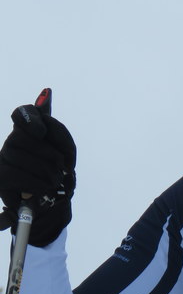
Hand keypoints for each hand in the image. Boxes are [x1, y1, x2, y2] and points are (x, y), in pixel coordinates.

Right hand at [0, 104, 75, 245]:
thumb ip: (56, 127)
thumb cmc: (59, 172)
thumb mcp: (65, 149)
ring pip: (23, 157)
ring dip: (48, 172)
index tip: (41, 132)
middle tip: (62, 167)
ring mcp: (4, 157)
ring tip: (54, 181)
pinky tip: (44, 188)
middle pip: (26, 136)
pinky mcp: (0, 176)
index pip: (23, 113)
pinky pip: (18, 175)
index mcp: (31, 131)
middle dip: (52, 154)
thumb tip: (46, 92)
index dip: (29, 118)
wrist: (53, 202)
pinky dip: (37, 183)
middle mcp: (14, 140)